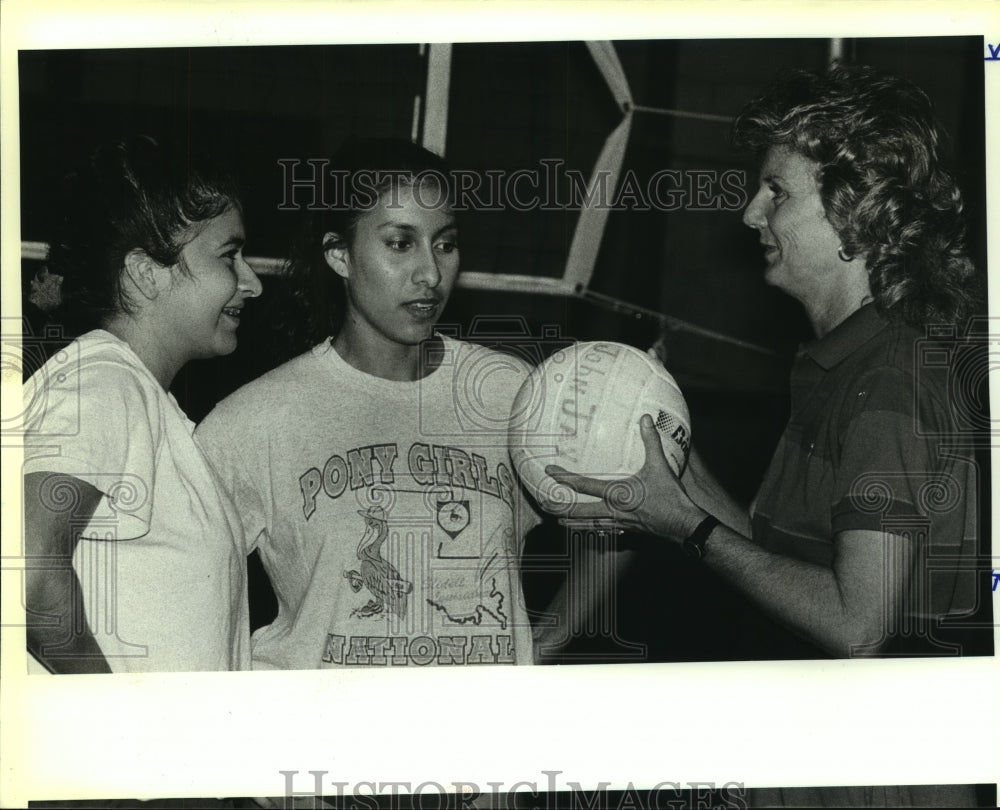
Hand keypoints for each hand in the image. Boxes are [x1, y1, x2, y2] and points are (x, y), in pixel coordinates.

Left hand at [546, 413, 706, 542]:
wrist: (684, 526)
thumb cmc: (671, 497)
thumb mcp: (660, 466)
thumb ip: (651, 441)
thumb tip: (646, 418)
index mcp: (616, 495)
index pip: (583, 486)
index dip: (563, 478)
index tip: (549, 471)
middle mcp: (612, 511)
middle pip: (577, 512)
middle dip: (558, 509)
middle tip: (542, 504)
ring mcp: (618, 524)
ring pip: (587, 525)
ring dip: (571, 522)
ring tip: (558, 520)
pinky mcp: (627, 531)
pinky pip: (603, 530)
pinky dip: (592, 528)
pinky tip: (590, 528)